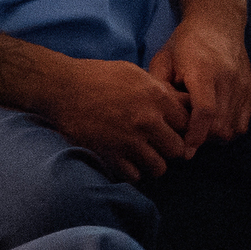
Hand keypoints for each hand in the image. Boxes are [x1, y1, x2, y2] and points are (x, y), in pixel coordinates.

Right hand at [32, 53, 201, 178]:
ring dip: (153, 163)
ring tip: (144, 156)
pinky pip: (134, 176)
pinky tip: (126, 161)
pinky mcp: (110, 155)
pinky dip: (132, 172)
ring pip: (159, 168)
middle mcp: (147, 121)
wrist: (62, 88)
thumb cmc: (98, 76)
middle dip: (170, 149)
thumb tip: (183, 101)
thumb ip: (160, 90)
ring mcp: (129, 140)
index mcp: (157, 97)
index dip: (181, 128)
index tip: (173, 129)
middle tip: (159, 146)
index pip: (188, 123)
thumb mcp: (135, 73)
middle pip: (178, 149)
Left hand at [149, 14, 250, 147]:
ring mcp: (242, 85)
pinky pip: (243, 123)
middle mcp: (228, 79)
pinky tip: (214, 123)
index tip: (185, 151)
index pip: (206, 111)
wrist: (218, 22)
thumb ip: (159, 87)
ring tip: (200, 130)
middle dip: (203, 140)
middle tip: (186, 137)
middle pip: (221, 126)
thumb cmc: (185, 42)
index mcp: (204, 71)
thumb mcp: (163, 59)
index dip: (195, 135)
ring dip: (216, 137)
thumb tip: (157, 118)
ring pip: (233, 129)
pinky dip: (229, 130)